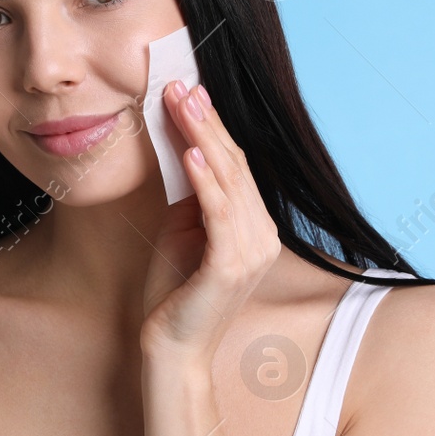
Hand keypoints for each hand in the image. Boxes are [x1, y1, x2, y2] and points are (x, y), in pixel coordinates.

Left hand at [139, 80, 281, 362]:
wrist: (172, 349)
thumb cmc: (173, 293)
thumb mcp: (181, 231)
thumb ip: (190, 196)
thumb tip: (185, 147)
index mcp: (255, 228)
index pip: (236, 166)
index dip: (212, 127)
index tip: (189, 92)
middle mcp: (262, 236)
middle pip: (236, 166)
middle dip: (206, 122)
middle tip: (182, 86)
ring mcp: (251, 252)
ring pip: (229, 181)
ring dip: (203, 138)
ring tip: (181, 105)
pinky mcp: (231, 267)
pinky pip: (220, 213)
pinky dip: (206, 180)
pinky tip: (191, 153)